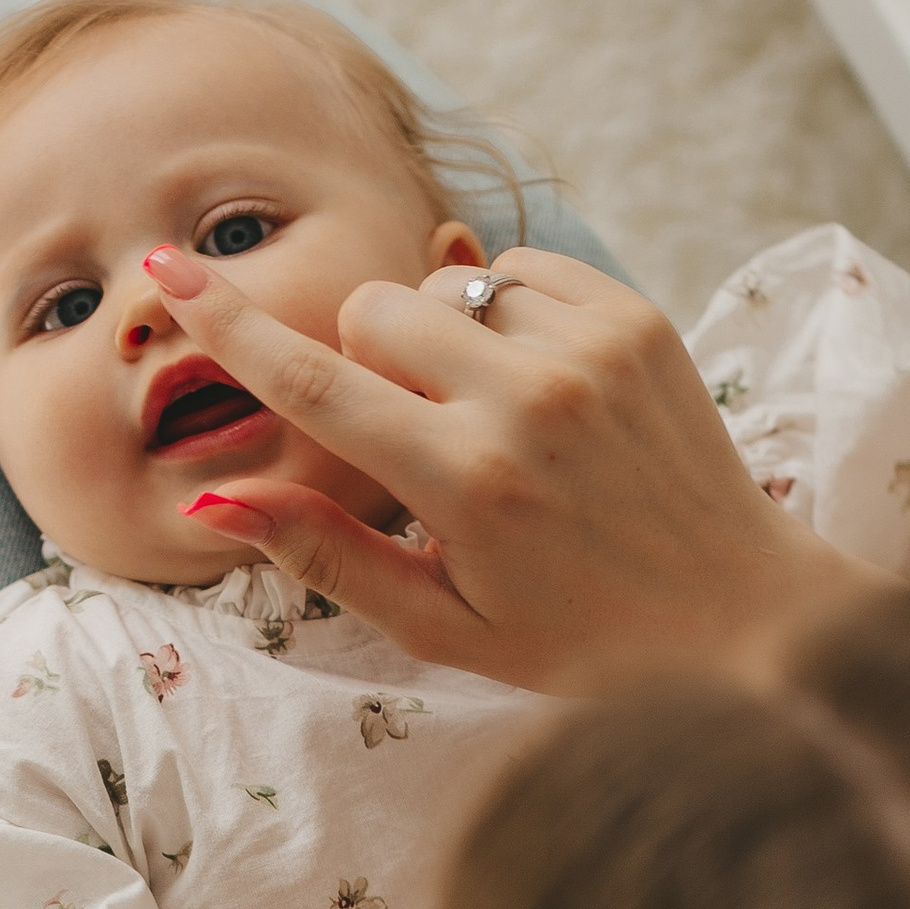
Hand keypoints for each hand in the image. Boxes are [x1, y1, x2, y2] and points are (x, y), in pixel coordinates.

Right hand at [139, 239, 868, 692]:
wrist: (741, 614)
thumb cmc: (577, 638)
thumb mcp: (440, 625)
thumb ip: (326, 552)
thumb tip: (213, 501)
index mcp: (467, 484)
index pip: (315, 382)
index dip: (229, 324)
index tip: (169, 271)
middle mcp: (526, 402)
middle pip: (374, 309)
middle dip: (366, 357)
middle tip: (415, 434)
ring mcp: (590, 350)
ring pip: (447, 283)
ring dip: (444, 339)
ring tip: (493, 420)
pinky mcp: (636, 318)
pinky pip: (520, 271)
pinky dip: (509, 318)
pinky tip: (540, 391)